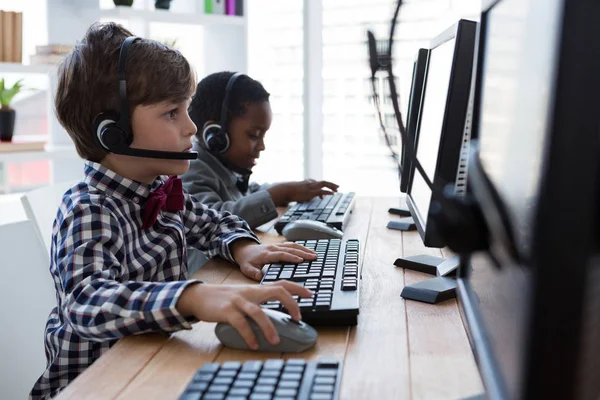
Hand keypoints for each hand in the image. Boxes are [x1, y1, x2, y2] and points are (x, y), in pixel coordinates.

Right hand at [176, 280, 312, 349]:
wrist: (200, 296)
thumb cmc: (225, 298)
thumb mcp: (245, 296)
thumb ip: (259, 301)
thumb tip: (276, 315)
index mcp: (256, 289)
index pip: (281, 284)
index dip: (297, 288)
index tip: (310, 295)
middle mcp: (250, 293)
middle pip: (276, 291)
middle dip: (291, 304)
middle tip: (298, 318)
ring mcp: (239, 302)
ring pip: (259, 312)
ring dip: (269, 328)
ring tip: (275, 341)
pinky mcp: (227, 312)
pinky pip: (241, 324)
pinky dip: (249, 335)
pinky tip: (254, 344)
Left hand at [231, 240, 317, 280]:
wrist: (244, 250)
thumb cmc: (247, 261)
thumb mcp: (246, 269)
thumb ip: (253, 273)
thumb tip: (259, 276)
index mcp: (266, 254)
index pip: (281, 255)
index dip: (291, 257)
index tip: (300, 260)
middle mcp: (273, 248)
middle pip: (290, 249)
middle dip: (303, 253)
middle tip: (313, 257)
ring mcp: (277, 245)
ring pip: (292, 246)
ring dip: (304, 249)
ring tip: (314, 254)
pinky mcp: (280, 245)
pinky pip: (292, 245)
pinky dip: (301, 247)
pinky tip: (309, 251)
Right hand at [267, 179, 338, 204]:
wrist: (285, 190)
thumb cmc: (288, 192)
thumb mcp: (296, 191)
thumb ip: (301, 193)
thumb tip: (303, 198)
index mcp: (307, 182)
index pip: (317, 183)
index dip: (323, 186)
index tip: (327, 190)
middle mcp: (310, 183)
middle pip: (323, 182)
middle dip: (331, 184)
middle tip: (337, 187)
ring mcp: (311, 187)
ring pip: (324, 184)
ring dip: (332, 186)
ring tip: (337, 190)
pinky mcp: (310, 192)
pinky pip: (322, 191)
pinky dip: (328, 192)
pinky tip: (332, 193)